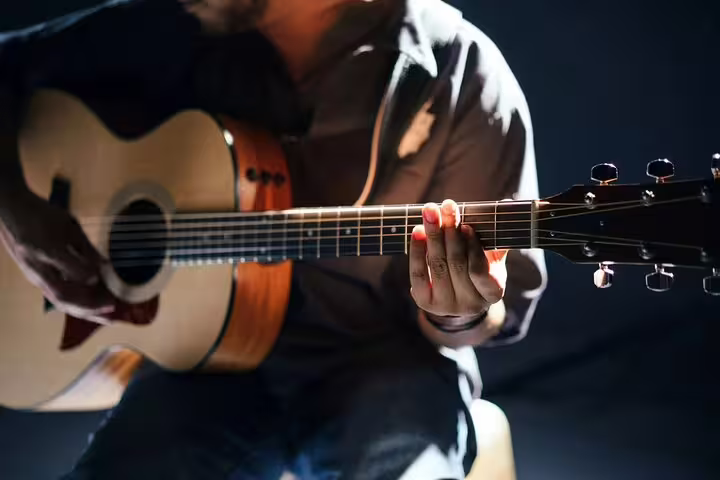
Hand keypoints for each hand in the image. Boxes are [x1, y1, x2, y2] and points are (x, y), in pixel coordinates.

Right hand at [0, 189, 115, 322]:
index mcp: (48, 250)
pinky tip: (92, 306)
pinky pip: (56, 296)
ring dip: (84, 310)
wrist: (10, 211)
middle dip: (89, 307)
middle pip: (63, 296)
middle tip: (113, 309)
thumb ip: (86, 248)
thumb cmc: (42, 214)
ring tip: (107, 315)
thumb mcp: (69, 225)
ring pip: (59, 300)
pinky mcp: (34, 279)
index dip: (90, 277)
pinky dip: (76, 304)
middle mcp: (38, 268)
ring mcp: (34, 276)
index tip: (107, 278)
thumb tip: (105, 267)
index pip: (71, 271)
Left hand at [409, 199, 507, 323]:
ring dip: (433, 235)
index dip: (472, 248)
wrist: (457, 296)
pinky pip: (419, 273)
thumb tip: (506, 204)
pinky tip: (418, 231)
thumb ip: (496, 236)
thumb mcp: (492, 257)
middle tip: (447, 206)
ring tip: (430, 212)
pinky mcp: (425, 302)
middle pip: (456, 264)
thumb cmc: (478, 269)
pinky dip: (417, 251)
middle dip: (450, 232)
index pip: (480, 271)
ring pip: (437, 266)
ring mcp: (446, 305)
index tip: (466, 226)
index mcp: (492, 293)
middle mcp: (470, 304)